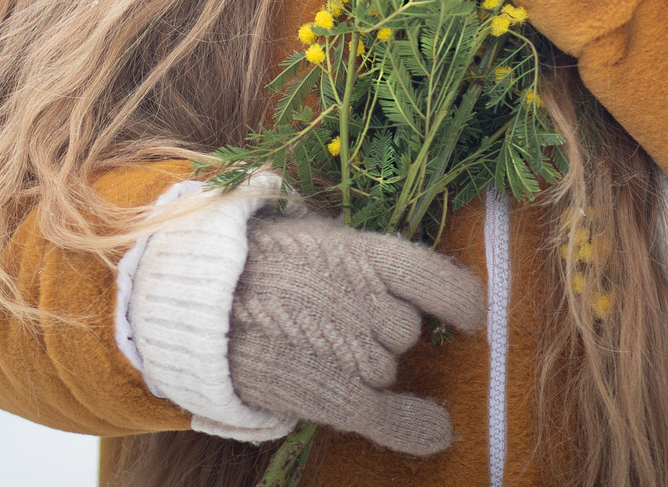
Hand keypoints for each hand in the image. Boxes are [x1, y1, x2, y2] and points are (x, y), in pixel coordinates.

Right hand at [225, 210, 485, 455]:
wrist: (198, 302)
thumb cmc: (258, 264)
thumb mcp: (312, 235)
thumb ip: (360, 255)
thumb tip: (407, 280)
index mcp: (360, 253)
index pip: (433, 279)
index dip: (458, 301)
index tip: (469, 315)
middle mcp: (363, 300)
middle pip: (405, 331)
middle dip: (382, 332)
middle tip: (333, 321)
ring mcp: (347, 348)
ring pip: (386, 370)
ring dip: (366, 366)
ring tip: (316, 348)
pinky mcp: (326, 392)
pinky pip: (382, 415)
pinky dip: (413, 427)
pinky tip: (437, 433)